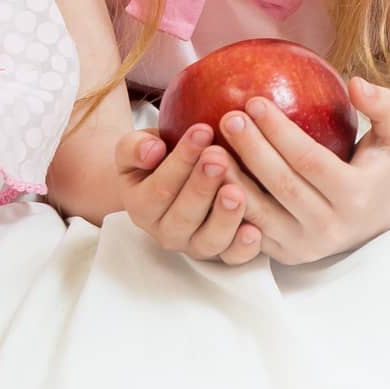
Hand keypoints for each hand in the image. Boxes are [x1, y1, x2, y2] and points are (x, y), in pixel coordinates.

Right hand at [115, 124, 264, 264]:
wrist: (170, 181)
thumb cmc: (157, 159)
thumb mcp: (135, 147)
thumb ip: (135, 147)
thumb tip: (152, 150)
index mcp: (140, 206)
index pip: (160, 187)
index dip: (181, 160)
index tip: (202, 131)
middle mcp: (165, 231)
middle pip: (184, 215)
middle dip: (202, 185)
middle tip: (219, 158)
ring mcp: (193, 245)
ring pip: (208, 239)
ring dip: (223, 217)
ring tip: (236, 191)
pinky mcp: (220, 253)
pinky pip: (232, 257)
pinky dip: (243, 247)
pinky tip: (254, 230)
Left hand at [214, 77, 389, 263]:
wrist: (372, 218)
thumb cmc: (376, 166)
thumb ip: (385, 107)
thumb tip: (358, 84)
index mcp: (357, 197)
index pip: (311, 161)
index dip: (280, 132)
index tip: (253, 100)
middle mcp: (331, 227)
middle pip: (282, 185)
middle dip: (252, 149)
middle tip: (227, 116)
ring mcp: (305, 245)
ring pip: (259, 212)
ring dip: (230, 177)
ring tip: (208, 144)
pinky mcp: (283, 254)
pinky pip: (247, 229)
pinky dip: (224, 202)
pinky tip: (205, 172)